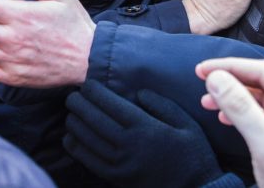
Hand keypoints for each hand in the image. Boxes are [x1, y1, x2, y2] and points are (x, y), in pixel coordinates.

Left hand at [64, 82, 222, 187]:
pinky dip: (76, 147)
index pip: (111, 105)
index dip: (94, 92)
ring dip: (75, 123)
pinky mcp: (116, 179)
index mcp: (145, 128)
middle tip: (71, 96)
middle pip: (94, 120)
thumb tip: (138, 92)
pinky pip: (89, 161)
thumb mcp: (187, 124)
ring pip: (88, 139)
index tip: (87, 84)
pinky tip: (70, 137)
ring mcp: (120, 164)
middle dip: (79, 105)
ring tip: (70, 113)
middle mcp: (128, 145)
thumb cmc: (193, 155)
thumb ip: (162, 105)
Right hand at [196, 58, 263, 187]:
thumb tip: (216, 78)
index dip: (228, 67)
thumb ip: (241, 108)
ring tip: (209, 102)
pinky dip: (246, 113)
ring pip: (263, 97)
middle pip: (262, 82)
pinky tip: (227, 116)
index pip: (262, 71)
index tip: (201, 70)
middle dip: (230, 83)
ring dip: (235, 98)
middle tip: (202, 84)